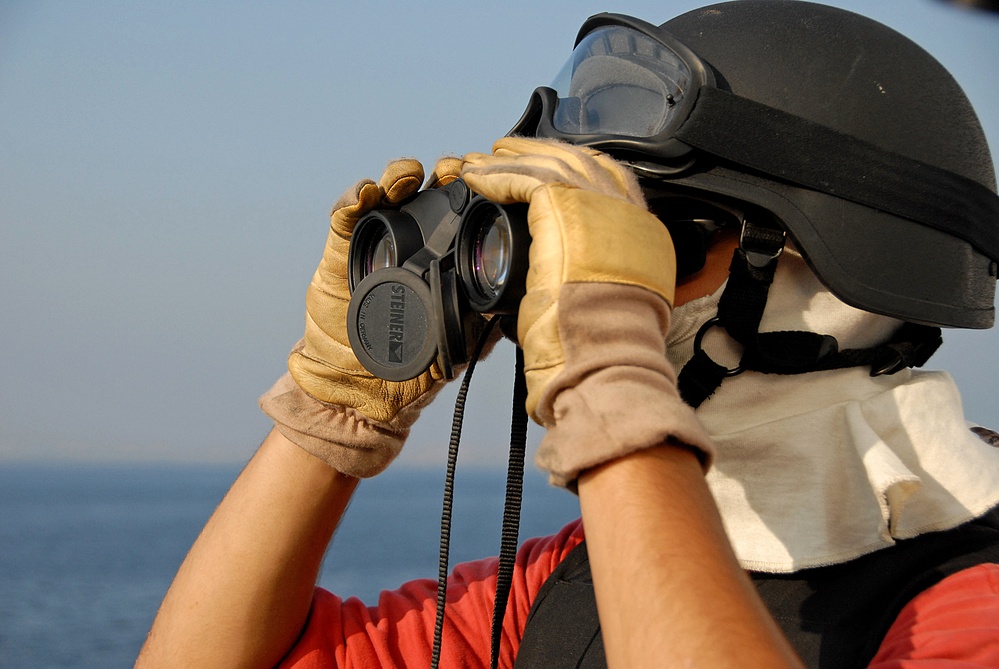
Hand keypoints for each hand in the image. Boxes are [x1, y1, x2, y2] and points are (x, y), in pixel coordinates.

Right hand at [260, 157, 464, 476]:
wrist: (358, 385)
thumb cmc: (412, 363)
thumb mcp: (458, 339)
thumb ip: (486, 317)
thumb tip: (522, 301)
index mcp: (444, 255)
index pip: (462, 211)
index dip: (474, 191)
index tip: (488, 182)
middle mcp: (412, 240)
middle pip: (427, 190)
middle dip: (441, 174)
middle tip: (452, 171)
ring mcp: (376, 240)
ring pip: (388, 192)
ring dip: (399, 176)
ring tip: (406, 176)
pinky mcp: (342, 247)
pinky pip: (346, 214)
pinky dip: (355, 197)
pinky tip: (366, 194)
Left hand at [462, 137, 712, 486]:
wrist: (605, 358)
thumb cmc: (601, 350)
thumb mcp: (607, 306)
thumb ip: (592, 280)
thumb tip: (560, 281)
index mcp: (642, 237)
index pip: (612, 183)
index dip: (577, 170)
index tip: (548, 167)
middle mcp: (628, 214)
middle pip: (582, 164)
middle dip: (541, 156)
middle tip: (508, 152)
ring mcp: (601, 206)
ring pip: (552, 165)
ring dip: (513, 161)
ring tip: (484, 159)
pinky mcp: (567, 207)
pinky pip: (527, 178)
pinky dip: (499, 176)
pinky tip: (478, 176)